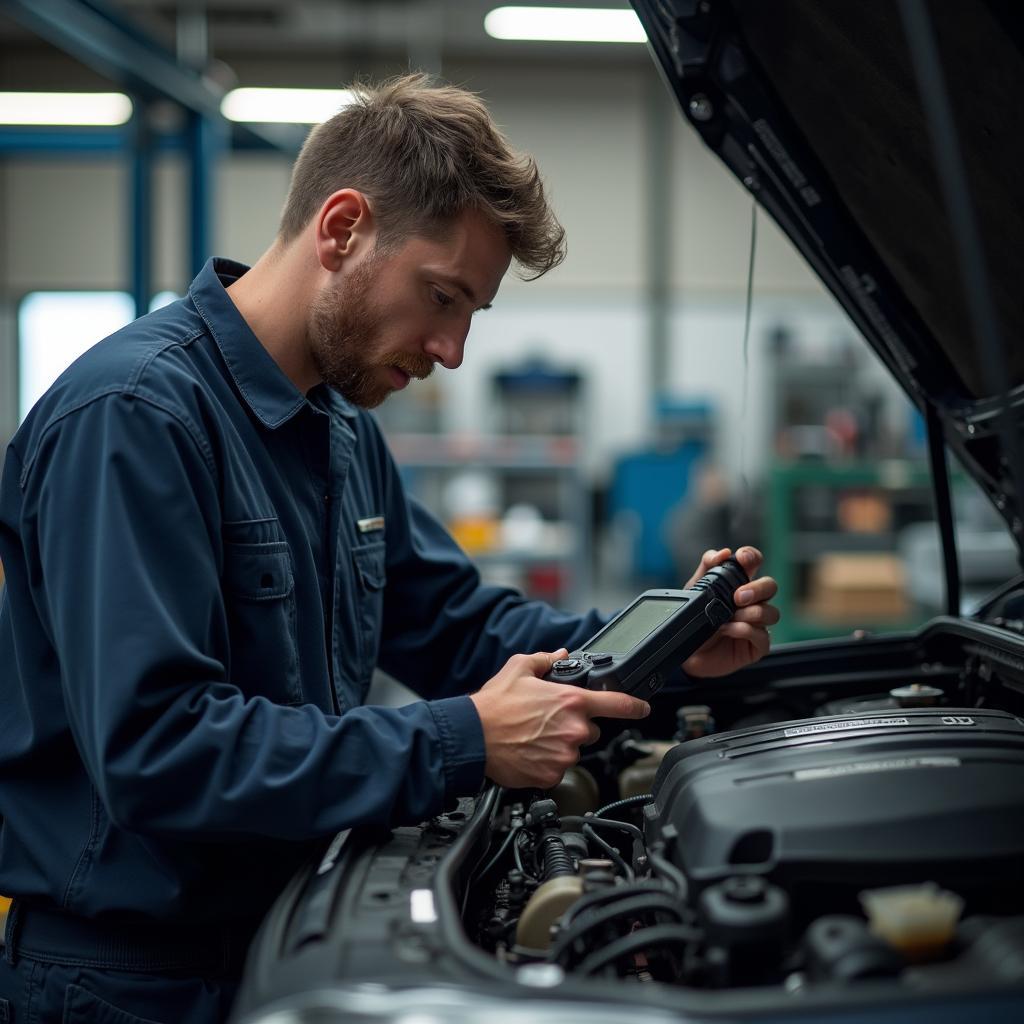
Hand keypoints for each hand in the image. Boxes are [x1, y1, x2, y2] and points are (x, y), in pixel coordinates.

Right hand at [469, 650, 650, 789]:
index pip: (617, 704)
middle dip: (573, 726)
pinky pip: (558, 769)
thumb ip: (545, 660)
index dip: (635, 706)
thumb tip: (559, 655)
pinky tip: (528, 751)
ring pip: (573, 751)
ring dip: (559, 745)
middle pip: (590, 730)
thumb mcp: (519, 668)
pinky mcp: (552, 775)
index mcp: (571, 701)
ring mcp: (564, 755)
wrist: (472, 737)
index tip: (643, 708)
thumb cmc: (494, 705)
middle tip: (546, 721)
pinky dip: (546, 762)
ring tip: (532, 736)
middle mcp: (574, 730)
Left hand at [682, 546, 778, 677]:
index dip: (752, 557)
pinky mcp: (757, 645)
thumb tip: (722, 553)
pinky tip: (729, 631)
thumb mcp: (695, 591)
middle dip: (757, 588)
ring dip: (751, 613)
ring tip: (729, 618)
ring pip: (771, 612)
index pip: (754, 563)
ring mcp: (757, 624)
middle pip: (770, 586)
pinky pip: (763, 636)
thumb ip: (706, 568)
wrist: (688, 653)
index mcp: (738, 584)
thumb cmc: (696, 620)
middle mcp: (751, 602)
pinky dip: (746, 631)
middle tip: (738, 596)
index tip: (743, 559)